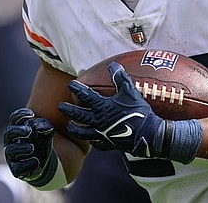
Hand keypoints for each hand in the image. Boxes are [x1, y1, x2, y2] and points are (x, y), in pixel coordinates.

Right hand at [3, 108, 59, 186]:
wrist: (46, 164)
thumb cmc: (42, 142)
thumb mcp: (46, 132)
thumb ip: (44, 126)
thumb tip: (36, 126)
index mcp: (18, 128)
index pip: (14, 118)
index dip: (21, 115)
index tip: (32, 114)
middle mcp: (11, 141)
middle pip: (9, 133)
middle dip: (18, 131)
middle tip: (29, 131)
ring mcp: (12, 156)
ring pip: (11, 150)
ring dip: (22, 148)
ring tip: (32, 148)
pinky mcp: (16, 169)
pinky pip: (17, 167)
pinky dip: (27, 163)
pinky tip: (37, 161)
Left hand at [58, 62, 201, 163]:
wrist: (147, 134)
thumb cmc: (138, 112)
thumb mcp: (130, 92)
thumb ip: (121, 78)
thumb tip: (114, 65)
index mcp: (102, 107)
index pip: (85, 96)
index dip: (77, 89)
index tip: (70, 84)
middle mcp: (98, 121)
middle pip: (79, 115)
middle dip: (69, 110)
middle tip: (60, 106)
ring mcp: (102, 134)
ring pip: (83, 132)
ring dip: (75, 128)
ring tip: (69, 125)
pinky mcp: (109, 144)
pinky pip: (97, 144)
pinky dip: (92, 142)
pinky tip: (91, 140)